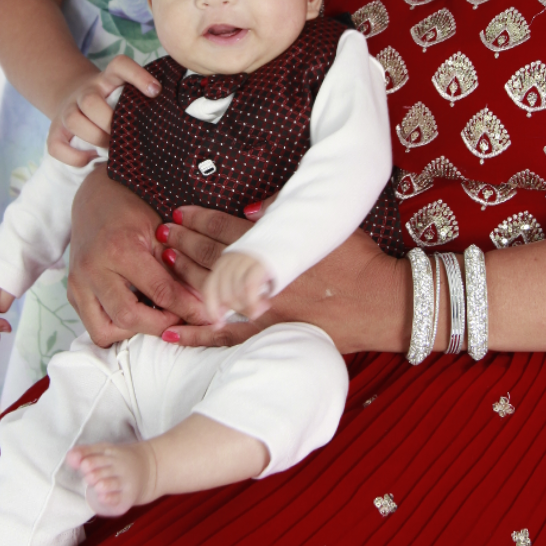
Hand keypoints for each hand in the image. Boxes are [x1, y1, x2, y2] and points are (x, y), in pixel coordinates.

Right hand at [47, 56, 159, 167]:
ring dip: (94, 138)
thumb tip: (171, 121)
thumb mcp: (125, 94)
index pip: (119, 65)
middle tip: (126, 137)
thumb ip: (142, 102)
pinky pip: (56, 146)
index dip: (137, 75)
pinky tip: (91, 159)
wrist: (72, 100)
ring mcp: (69, 110)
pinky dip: (74, 157)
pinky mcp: (55, 131)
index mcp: (108, 79)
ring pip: (73, 121)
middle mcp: (86, 91)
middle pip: (91, 100)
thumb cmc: (111, 105)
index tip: (155, 91)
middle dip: (109, 122)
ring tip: (111, 149)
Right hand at [66, 167, 207, 346]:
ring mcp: (78, 284)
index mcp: (119, 250)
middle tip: (181, 319)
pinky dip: (116, 328)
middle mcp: (93, 270)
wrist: (96, 197)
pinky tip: (136, 312)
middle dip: (161, 325)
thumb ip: (178, 269)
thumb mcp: (160, 233)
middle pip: (130, 319)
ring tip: (155, 316)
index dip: (188, 308)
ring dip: (133, 332)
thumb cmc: (132, 210)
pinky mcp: (72, 293)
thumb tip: (202, 302)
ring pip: (105, 331)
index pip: (161, 292)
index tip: (207, 317)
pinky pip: (93, 326)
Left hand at [163, 214, 408, 354]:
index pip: (227, 227)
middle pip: (213, 255)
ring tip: (165, 264)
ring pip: (213, 291)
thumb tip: (252, 207)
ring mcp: (264, 307)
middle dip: (184, 242)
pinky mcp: (270, 333)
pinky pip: (225, 338)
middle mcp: (265, 275)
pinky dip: (197, 336)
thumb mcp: (327, 224)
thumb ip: (288, 213)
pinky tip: (170, 332)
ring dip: (184, 277)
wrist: (383, 302)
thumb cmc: (360, 260)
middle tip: (162, 234)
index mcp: (277, 246)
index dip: (200, 219)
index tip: (180, 213)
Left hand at [202, 252, 272, 324]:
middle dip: (237, 310)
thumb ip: (236, 291)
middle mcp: (232, 259)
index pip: (209, 289)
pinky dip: (252, 303)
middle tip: (252, 313)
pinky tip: (260, 309)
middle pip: (224, 295)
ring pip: (235, 293)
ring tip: (262, 308)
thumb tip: (223, 315)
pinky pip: (249, 288)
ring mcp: (245, 259)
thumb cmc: (271, 267)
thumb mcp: (249, 274)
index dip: (211, 310)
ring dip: (247, 308)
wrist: (293, 244)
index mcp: (224, 262)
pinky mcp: (260, 262)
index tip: (218, 325)